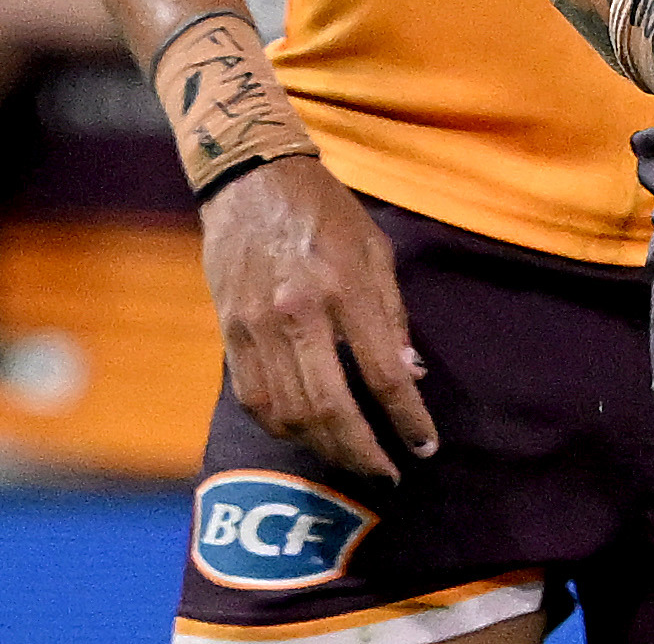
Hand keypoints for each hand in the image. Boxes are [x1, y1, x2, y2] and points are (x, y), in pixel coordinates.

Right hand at [199, 154, 439, 483]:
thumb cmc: (327, 211)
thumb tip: (409, 375)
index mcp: (344, 288)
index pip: (382, 373)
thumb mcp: (376, 248)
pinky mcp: (228, 333)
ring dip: (322, 448)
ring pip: (288, 413)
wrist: (250, 180)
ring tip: (351, 459)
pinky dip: (281, 427)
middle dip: (362, 451)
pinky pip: (254, 399)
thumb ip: (392, 313)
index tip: (425, 446)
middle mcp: (297, 313)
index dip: (407, 418)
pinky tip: (305, 435)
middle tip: (387, 474)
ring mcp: (256, 327)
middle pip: (330, 406)